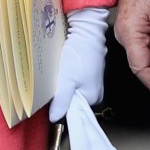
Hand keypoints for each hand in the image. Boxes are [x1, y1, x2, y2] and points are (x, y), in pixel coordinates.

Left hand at [48, 7, 108, 122]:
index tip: (53, 98)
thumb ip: (61, 101)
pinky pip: (77, 80)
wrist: (87, 30)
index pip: (73, 111)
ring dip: (65, 84)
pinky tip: (65, 68)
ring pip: (74, 89)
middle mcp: (96, 92)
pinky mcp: (91, 70)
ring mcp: (94, 81)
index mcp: (93, 98)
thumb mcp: (67, 80)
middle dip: (63, 94)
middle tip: (55, 83)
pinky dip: (70, 76)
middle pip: (74, 100)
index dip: (61, 105)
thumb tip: (54, 119)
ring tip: (60, 74)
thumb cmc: (79, 54)